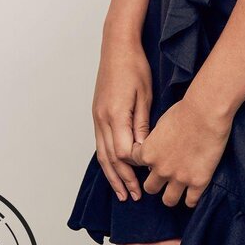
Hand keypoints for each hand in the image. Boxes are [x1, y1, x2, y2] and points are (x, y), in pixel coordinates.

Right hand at [92, 42, 152, 202]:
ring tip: (122, 192)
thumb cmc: (134, 66)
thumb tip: (144, 149)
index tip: (146, 177)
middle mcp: (102, 119)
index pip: (122, 152)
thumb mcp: (145, 94)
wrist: (117, 47)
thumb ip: (143, 123)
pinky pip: (99, 143)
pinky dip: (106, 161)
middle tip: (134, 197)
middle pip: (110, 158)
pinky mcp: (97, 114)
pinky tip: (112, 170)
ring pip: (102, 154)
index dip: (134, 167)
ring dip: (112, 175)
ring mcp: (97, 117)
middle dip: (122, 179)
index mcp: (116, 114)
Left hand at [133, 92, 232, 208]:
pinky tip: (194, 191)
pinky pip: (191, 202)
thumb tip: (158, 149)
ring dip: (172, 195)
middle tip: (166, 176)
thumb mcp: (161, 123)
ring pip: (168, 201)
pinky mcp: (198, 182)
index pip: (135, 165)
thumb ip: (156, 141)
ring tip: (179, 189)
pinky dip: (191, 198)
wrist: (206, 112)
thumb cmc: (184, 111)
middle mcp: (161, 169)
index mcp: (148, 153)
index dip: (144, 162)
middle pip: (150, 188)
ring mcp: (179, 178)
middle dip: (156, 183)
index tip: (151, 161)